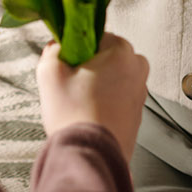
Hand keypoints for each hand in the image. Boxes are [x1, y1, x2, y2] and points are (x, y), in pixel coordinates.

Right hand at [36, 32, 148, 162]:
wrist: (91, 156)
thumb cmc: (74, 115)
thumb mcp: (50, 72)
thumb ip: (52, 50)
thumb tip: (57, 47)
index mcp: (122, 50)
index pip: (93, 35)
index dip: (74, 49)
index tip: (66, 64)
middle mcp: (138, 68)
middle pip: (104, 56)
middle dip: (87, 66)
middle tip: (70, 84)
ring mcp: (140, 91)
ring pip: (111, 76)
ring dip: (95, 84)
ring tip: (78, 102)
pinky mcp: (138, 112)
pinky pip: (117, 96)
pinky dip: (104, 101)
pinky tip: (88, 113)